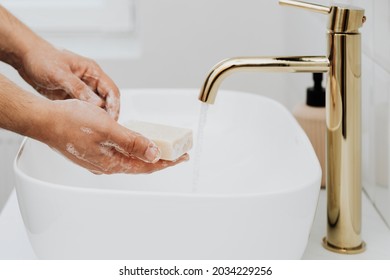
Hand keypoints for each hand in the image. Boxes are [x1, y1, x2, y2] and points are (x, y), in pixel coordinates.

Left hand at [17, 42, 119, 119]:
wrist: (25, 57)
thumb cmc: (42, 58)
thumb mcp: (60, 74)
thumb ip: (79, 89)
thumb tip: (97, 104)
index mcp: (92, 72)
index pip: (112, 91)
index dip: (115, 106)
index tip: (112, 119)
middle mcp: (90, 81)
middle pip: (107, 101)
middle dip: (107, 115)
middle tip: (104, 129)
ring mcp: (82, 90)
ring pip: (96, 107)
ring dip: (96, 118)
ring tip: (93, 130)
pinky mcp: (72, 97)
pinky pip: (83, 109)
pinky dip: (84, 118)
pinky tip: (81, 126)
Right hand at [45, 99, 187, 173]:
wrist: (43, 120)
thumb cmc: (70, 122)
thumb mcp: (108, 129)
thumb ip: (132, 142)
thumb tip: (154, 154)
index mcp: (111, 162)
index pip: (146, 165)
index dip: (167, 162)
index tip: (182, 158)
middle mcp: (106, 164)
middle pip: (140, 164)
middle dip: (160, 159)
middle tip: (176, 154)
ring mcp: (98, 159)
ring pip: (129, 159)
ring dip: (146, 153)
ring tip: (160, 148)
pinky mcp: (92, 151)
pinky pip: (118, 153)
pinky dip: (131, 148)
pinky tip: (134, 142)